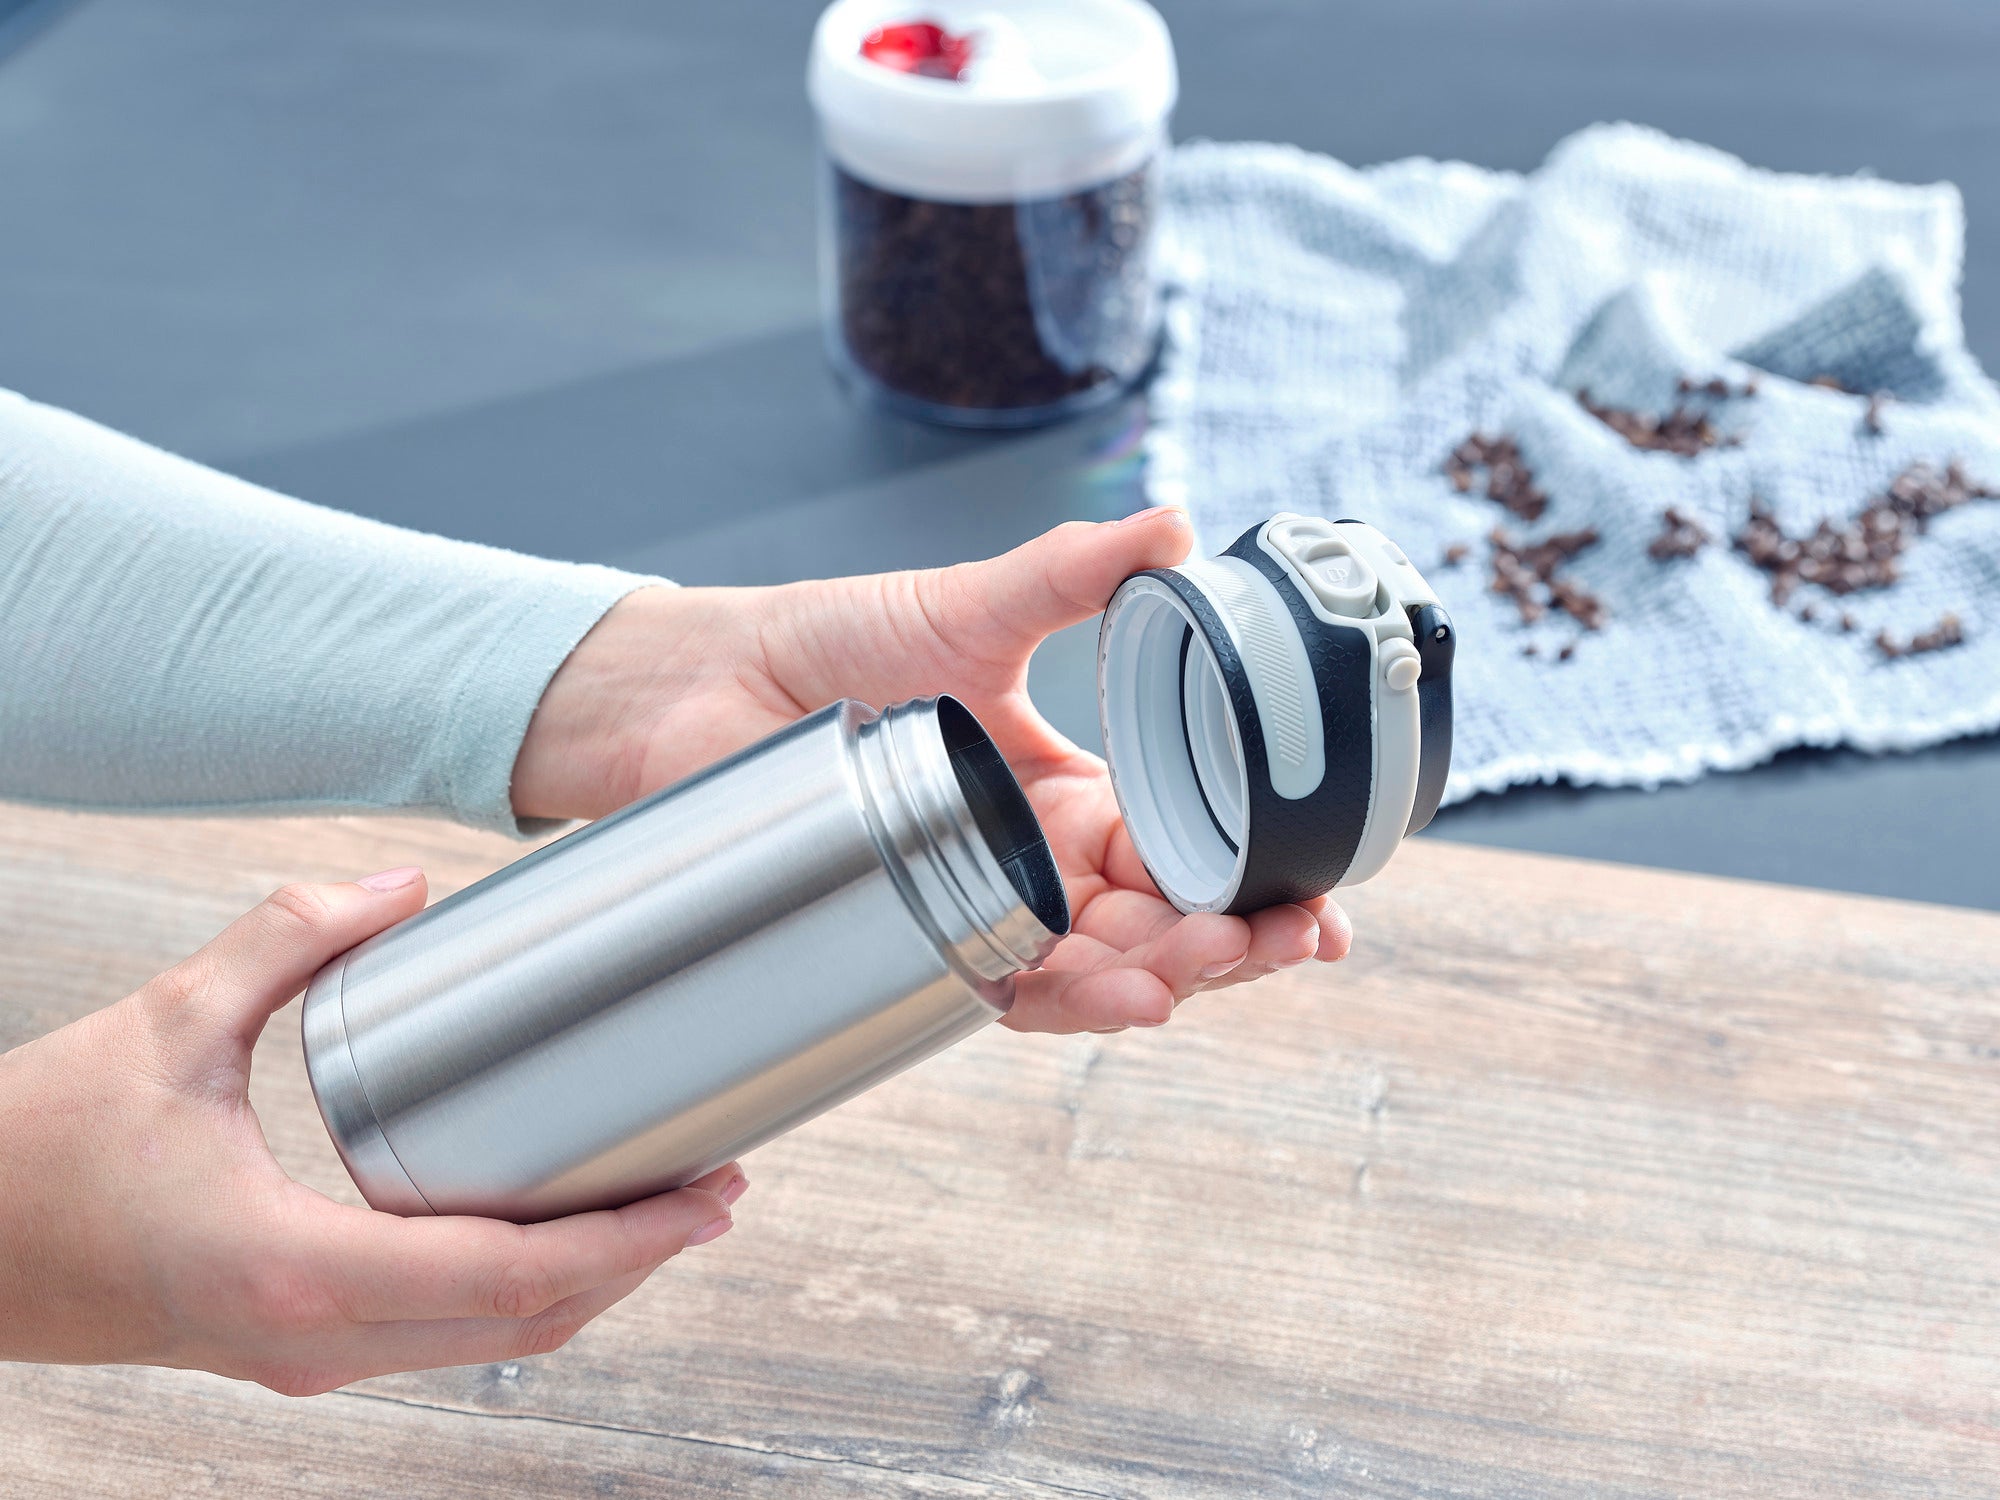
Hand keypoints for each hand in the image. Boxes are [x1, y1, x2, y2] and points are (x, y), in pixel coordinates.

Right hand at [0, 869, 743, 1394]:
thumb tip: (399, 885)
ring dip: (590, 1283)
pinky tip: (559, 1229)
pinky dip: (523, 1291)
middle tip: (719, 1188)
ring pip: (490, 1345)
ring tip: (663, 1207)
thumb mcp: (168, 1024)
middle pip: (526, 1325)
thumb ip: (285, 938)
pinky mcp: (299, 1344)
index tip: (708, 1199)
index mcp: (291, 1264)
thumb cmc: (40, 1150)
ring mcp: (307, 1355)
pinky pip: (444, 1336)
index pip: (508, 1276)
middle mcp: (313, 1335)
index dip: (628, 1241)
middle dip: (638, 1261)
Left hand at [514, 508, 1351, 1033]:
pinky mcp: (920, 938)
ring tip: (1215, 958)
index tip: (1325, 895)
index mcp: (1075, 794)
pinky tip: (1132, 996)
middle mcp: (1042, 864)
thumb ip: (1078, 575)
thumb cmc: (838, 643)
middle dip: (1237, 943)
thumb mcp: (976, 605)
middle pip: (1164, 927)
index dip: (1262, 880)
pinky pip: (1012, 990)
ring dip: (1171, 975)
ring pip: (1101, 970)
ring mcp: (984, 905)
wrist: (715, 682)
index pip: (1192, 852)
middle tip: (1289, 935)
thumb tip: (1175, 525)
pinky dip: (1075, 998)